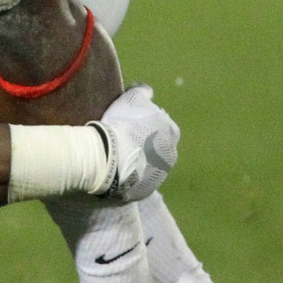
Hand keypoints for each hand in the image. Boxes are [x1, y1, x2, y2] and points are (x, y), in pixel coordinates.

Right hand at [95, 84, 179, 201]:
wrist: (110, 160)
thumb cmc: (123, 125)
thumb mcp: (133, 98)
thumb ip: (143, 92)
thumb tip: (148, 91)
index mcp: (172, 133)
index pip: (161, 125)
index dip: (144, 122)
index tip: (129, 122)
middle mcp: (171, 156)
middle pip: (157, 146)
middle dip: (144, 143)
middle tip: (123, 138)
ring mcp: (159, 176)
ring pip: (148, 164)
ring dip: (137, 159)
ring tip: (117, 155)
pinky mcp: (145, 191)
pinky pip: (137, 180)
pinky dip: (130, 174)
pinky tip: (115, 168)